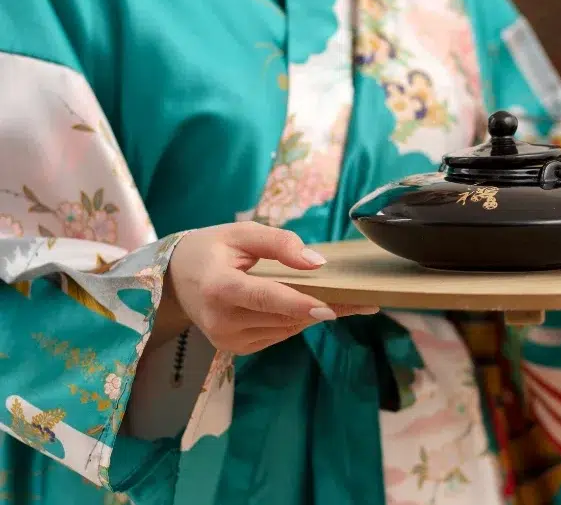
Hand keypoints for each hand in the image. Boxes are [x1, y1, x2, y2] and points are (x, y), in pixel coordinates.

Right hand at [154, 221, 377, 354]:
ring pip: (285, 328)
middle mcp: (221, 320)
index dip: (299, 304)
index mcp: (219, 288)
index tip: (331, 308)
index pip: (265, 298)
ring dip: (312, 314)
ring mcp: (227, 339)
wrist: (175, 279)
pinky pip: (277, 334)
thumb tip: (317, 263)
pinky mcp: (234, 349)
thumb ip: (279, 243)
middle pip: (283, 316)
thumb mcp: (242, 233)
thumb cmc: (211, 249)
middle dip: (324, 307)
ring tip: (344, 299)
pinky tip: (305, 306)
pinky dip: (295, 320)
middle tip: (363, 300)